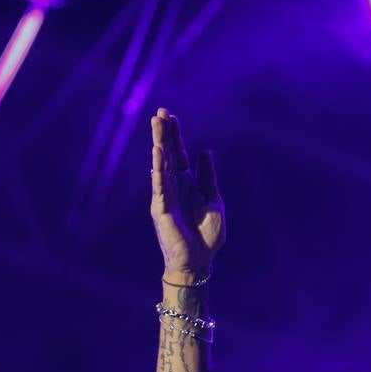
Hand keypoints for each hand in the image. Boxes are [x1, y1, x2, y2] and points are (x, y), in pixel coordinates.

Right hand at [150, 107, 224, 278]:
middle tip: (160, 111)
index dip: (176, 135)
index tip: (171, 115)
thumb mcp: (213, 199)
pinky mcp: (161, 208)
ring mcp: (166, 196)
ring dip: (159, 143)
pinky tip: (157, 152)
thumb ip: (207, 176)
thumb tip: (205, 151)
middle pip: (168, 154)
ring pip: (161, 164)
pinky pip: (159, 184)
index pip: (180, 154)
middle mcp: (174, 186)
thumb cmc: (207, 233)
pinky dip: (158, 168)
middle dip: (164, 133)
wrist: (201, 259)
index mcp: (187, 183)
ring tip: (156, 123)